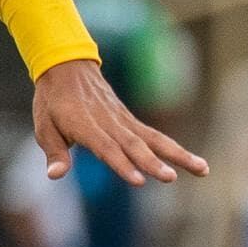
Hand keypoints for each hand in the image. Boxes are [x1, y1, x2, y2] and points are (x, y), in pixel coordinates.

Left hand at [30, 58, 206, 185]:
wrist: (68, 66)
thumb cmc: (53, 100)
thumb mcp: (44, 126)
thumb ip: (54, 152)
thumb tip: (54, 175)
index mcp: (86, 125)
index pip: (106, 148)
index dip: (121, 165)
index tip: (138, 180)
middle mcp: (110, 123)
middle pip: (135, 145)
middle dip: (152, 163)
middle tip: (170, 178)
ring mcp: (123, 121)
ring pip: (154, 140)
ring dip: (178, 155)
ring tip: (203, 170)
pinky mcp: (131, 121)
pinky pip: (155, 136)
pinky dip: (174, 149)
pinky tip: (194, 163)